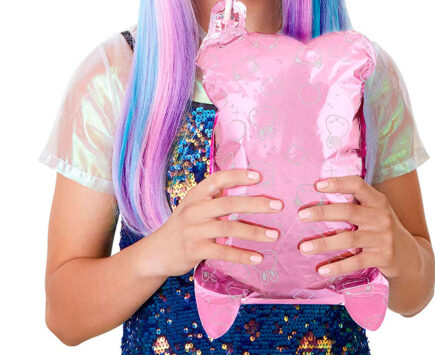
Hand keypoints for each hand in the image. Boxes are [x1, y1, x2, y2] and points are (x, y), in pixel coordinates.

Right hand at [152, 169, 283, 276]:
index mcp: (195, 195)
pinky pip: (223, 252)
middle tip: (278, 205)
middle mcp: (194, 210)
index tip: (259, 176)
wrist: (156, 252)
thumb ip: (213, 199)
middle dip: (256, 204)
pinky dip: (242, 255)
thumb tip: (244, 190)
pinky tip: (258, 258)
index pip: (218, 179)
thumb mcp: (193, 206)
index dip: (238, 176)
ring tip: (274, 235)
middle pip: (229, 204)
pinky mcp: (194, 250)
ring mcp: (194, 230)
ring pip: (229, 229)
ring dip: (254, 232)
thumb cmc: (182, 226)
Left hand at [296, 175, 414, 279]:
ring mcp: (383, 238)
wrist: (411, 257)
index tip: (316, 185)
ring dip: (323, 243)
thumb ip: (354, 203)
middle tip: (300, 216)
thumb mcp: (375, 211)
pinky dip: (337, 266)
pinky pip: (356, 262)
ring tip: (303, 247)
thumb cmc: (381, 228)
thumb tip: (316, 198)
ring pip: (348, 239)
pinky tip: (321, 269)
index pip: (357, 185)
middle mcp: (381, 216)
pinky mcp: (383, 258)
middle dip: (322, 213)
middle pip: (348, 211)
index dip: (337, 183)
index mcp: (377, 200)